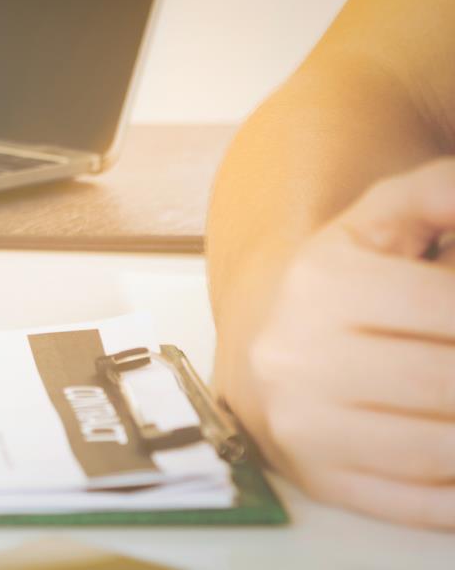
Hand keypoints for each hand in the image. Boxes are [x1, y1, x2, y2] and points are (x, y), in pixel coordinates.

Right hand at [236, 159, 454, 528]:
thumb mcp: (380, 219)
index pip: (449, 309)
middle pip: (448, 384)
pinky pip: (419, 503)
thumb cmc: (345, 281)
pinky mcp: (316, 479)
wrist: (261, 344)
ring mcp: (302, 425)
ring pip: (443, 450)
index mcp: (320, 282)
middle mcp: (296, 356)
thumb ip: (435, 193)